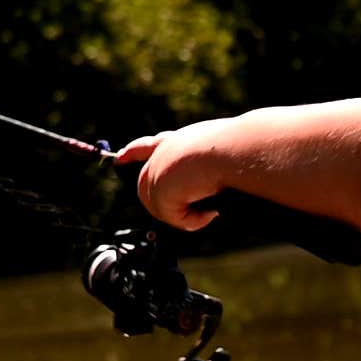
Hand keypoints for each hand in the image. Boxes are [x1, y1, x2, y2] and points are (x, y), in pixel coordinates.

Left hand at [114, 122, 235, 231]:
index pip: (149, 146)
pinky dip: (194, 220)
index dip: (134, 152)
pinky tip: (210, 210)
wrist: (236, 148)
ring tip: (211, 207)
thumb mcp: (221, 157)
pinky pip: (173, 218)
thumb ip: (205, 173)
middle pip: (148, 186)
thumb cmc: (240, 150)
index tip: (120, 157)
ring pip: (160, 207)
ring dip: (186, 214)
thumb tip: (210, 202)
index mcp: (179, 140)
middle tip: (199, 211)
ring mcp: (157, 170)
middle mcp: (163, 152)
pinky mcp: (159, 190)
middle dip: (166, 205)